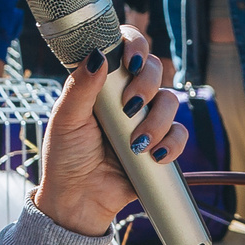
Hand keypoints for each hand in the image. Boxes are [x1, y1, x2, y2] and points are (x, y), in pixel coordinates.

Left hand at [30, 34, 188, 236]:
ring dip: (157, 121)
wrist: (78, 200)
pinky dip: (172, 143)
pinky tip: (153, 156)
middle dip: (147, 85)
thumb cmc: (65, 157)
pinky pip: (179, 135)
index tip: (132, 61)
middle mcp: (127, 97)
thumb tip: (98, 55)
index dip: (136, 44)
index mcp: (103, 84)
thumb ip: (80, 86)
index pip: (126, 48)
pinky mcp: (159, 145)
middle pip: (155, 69)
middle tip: (129, 107)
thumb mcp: (66, 119)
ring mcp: (145, 120)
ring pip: (170, 101)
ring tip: (137, 144)